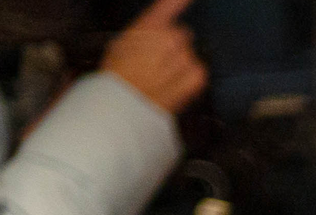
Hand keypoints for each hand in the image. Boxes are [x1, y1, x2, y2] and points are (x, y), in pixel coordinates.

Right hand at [103, 0, 206, 116]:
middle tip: (155, 64)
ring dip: (179, 65)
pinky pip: (198, 73)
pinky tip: (172, 86)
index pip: (168, 6)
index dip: (179, 2)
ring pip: (188, 55)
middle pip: (181, 35)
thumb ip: (143, 34)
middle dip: (172, 47)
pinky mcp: (195, 76)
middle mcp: (169, 37)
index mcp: (149, 26)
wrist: (122, 103)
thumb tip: (151, 37)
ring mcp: (184, 56)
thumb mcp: (121, 45)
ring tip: (160, 78)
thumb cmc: (116, 76)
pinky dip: (189, 79)